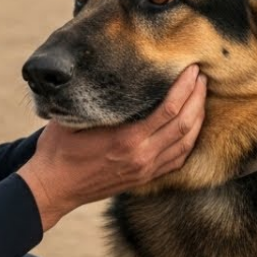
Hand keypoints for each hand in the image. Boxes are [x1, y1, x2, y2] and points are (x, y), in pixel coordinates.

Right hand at [16, 65, 206, 231]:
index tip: (192, 69)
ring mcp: (145, 170)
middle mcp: (142, 156)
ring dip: (198, 118)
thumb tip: (112, 69)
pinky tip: (192, 127)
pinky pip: (177, 160)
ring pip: (185, 143)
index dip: (185, 88)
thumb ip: (99, 98)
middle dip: (197, 98)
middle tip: (202, 76)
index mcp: (127, 139)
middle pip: (183, 124)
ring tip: (201, 96)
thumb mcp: (75, 115)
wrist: (53, 187)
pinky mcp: (144, 178)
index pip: (169, 109)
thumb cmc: (60, 147)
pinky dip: (190, 141)